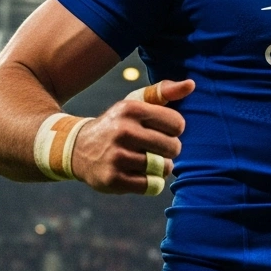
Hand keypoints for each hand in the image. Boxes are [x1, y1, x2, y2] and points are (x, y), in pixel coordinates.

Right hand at [72, 79, 194, 193]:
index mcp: (131, 109)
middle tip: (155, 148)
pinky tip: (140, 174)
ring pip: (163, 168)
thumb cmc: (119, 124)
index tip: (161, 130)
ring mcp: (116, 156)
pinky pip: (152, 186)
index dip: (174, 130)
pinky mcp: (112, 179)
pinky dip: (152, 183)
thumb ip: (164, 91)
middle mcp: (122, 131)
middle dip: (169, 150)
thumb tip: (191, 84)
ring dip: (161, 167)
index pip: (178, 124)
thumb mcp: (136, 102)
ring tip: (148, 161)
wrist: (79, 148)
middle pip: (173, 147)